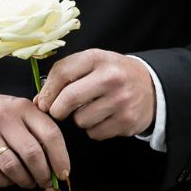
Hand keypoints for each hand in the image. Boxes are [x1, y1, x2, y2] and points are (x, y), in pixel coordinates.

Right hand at [0, 92, 70, 188]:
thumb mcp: (19, 113)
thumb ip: (38, 130)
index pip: (50, 134)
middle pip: (32, 153)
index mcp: (22, 107)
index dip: (60, 158)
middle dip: (43, 174)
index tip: (63, 173)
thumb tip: (59, 164)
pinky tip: (8, 180)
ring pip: (12, 167)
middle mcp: (3, 117)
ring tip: (27, 182)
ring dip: (24, 181)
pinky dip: (4, 182)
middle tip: (45, 182)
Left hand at [34, 49, 155, 140]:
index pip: (61, 73)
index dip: (47, 91)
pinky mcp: (127, 120)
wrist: (150, 86)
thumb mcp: (91, 64)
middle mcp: (111, 77)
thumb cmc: (112, 74)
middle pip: (68, 99)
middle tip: (60, 111)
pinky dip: (94, 129)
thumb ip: (64, 77)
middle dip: (58, 110)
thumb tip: (39, 102)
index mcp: (97, 58)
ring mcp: (121, 100)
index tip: (43, 102)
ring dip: (80, 119)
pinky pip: (95, 133)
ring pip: (80, 120)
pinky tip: (103, 118)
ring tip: (91, 110)